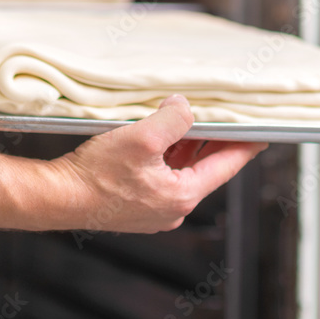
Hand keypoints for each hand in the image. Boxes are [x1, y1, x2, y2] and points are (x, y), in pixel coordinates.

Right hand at [52, 95, 266, 233]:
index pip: (225, 166)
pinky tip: (156, 140)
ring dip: (185, 148)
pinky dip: (165, 157)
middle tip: (224, 120)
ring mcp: (152, 209)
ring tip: (188, 122)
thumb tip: (184, 108)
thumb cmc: (96, 175)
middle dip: (211, 142)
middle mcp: (172, 208)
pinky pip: (160, 177)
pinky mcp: (134, 205)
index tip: (261, 133)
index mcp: (182, 195)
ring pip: (180, 172)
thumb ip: (173, 119)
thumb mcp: (142, 138)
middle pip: (203, 168)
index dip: (244, 145)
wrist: (58, 197)